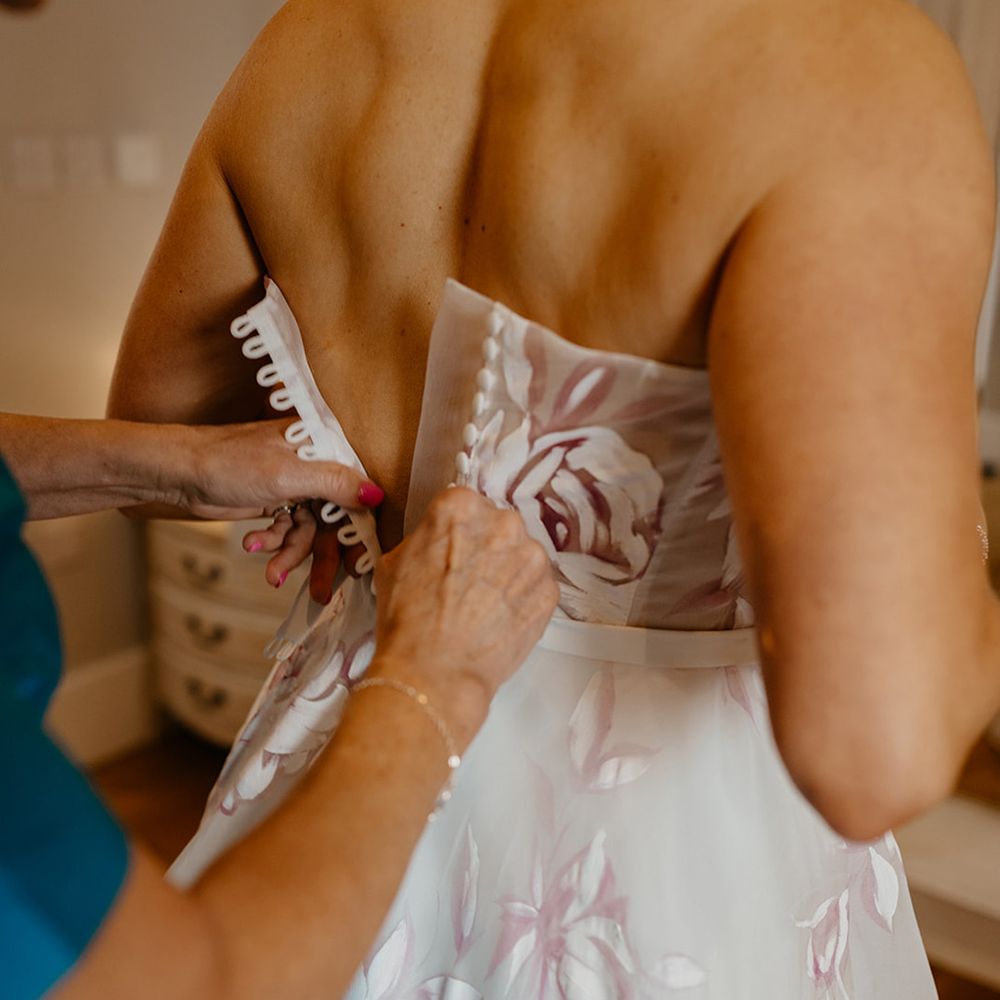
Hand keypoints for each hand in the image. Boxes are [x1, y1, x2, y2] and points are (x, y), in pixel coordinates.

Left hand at [170, 420, 383, 586]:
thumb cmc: (230, 461)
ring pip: (310, 531)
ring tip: (273, 573)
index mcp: (325, 447)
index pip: (358, 491)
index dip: (360, 528)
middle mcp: (316, 465)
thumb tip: (376, 494)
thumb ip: (335, 484)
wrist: (179, 471)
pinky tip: (253, 546)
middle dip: (325, 554)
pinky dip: (273, 544)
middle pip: (337, 518)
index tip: (358, 563)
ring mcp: (297, 485)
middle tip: (324, 590)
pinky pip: (288, 532)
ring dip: (292, 555)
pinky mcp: (278, 502)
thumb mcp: (289, 475)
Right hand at [369, 487, 558, 744]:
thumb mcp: (394, 562)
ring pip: (521, 555)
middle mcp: (503, 522)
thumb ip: (424, 539)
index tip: (451, 551)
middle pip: (498, 526)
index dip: (455, 532)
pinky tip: (500, 619)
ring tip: (484, 605)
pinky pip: (536, 586)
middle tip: (467, 581)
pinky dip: (522, 599)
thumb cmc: (407, 618)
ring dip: (508, 573)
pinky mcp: (550, 591)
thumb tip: (436, 543)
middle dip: (486, 548)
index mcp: (460, 506)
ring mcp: (532, 557)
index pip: (464, 506)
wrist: (434, 671)